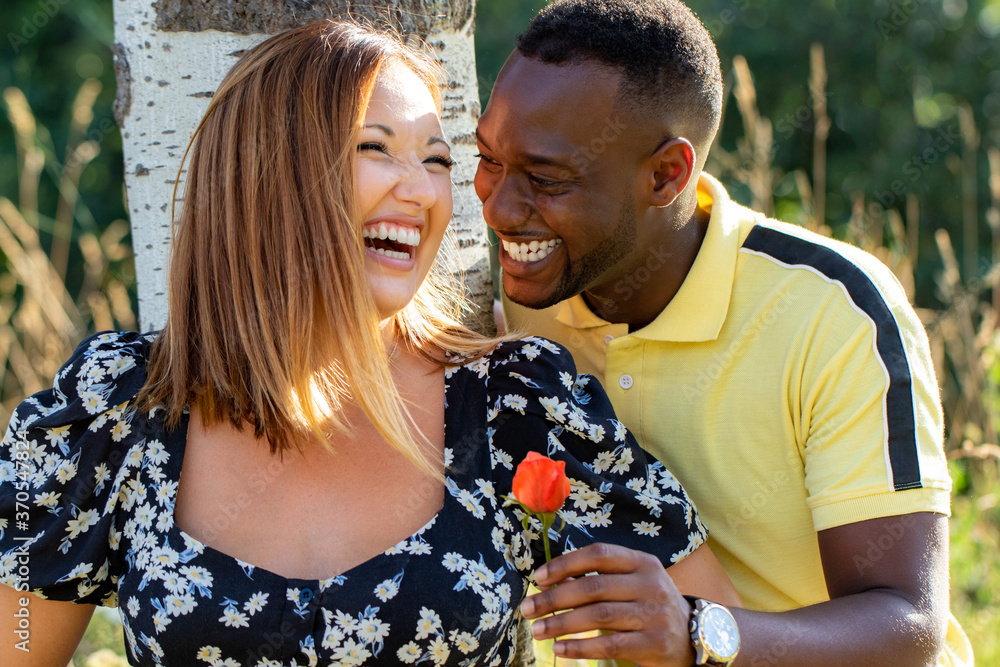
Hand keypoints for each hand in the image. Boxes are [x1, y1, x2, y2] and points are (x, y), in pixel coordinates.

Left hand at [520, 543, 695, 666]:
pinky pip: (610, 645)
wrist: (696, 635)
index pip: (598, 554)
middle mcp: (650, 584)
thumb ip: (598, 579)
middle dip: (554, 598)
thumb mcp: (633, 583)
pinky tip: (560, 649)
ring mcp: (654, 614)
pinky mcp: (654, 643)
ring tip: (538, 630)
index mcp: (642, 562)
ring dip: (561, 624)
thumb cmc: (651, 605)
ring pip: (598, 616)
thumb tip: (550, 581)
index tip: (538, 578)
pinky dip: (581, 647)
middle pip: (593, 587)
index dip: (565, 564)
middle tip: (527, 608)